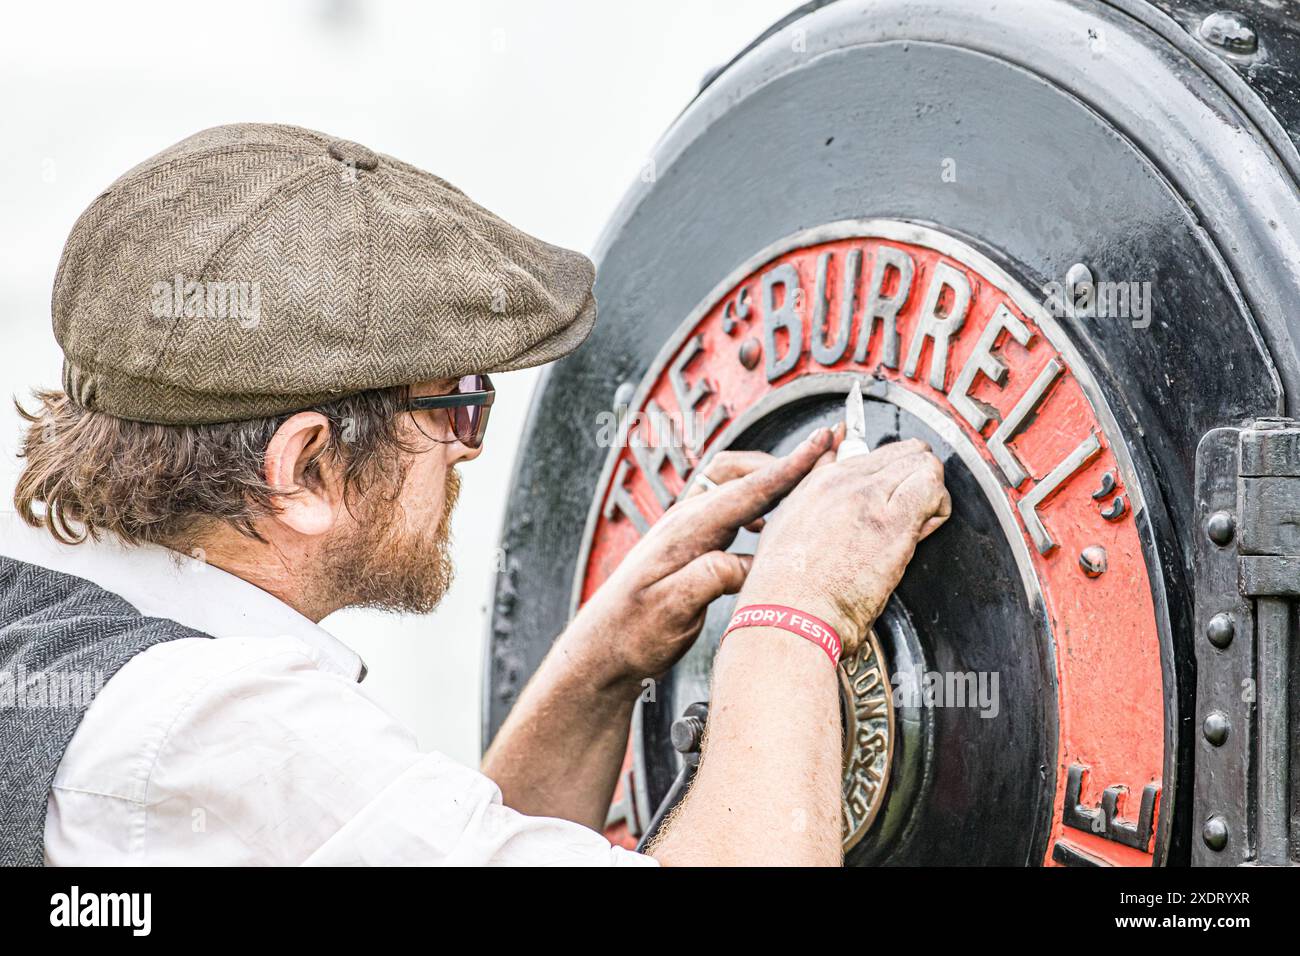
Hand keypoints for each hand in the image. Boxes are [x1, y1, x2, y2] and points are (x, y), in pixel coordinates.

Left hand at [561, 428, 836, 694]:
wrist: (602, 649)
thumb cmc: (631, 632)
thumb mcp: (673, 610)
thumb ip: (710, 579)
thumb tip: (749, 562)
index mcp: (687, 529)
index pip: (747, 489)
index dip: (790, 467)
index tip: (822, 444)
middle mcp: (686, 520)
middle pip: (740, 472)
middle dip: (782, 464)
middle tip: (823, 464)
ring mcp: (687, 530)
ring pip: (734, 487)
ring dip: (768, 484)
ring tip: (805, 493)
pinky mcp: (690, 545)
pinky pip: (729, 510)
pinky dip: (756, 507)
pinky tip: (770, 529)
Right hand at [738, 438, 950, 654]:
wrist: (790, 615)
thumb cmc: (785, 586)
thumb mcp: (787, 523)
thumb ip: (812, 487)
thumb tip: (829, 459)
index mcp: (822, 482)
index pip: (879, 454)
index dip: (895, 477)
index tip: (895, 502)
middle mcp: (847, 482)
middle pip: (907, 452)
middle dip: (919, 479)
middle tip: (917, 512)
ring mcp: (870, 499)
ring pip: (924, 465)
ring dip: (933, 493)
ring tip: (922, 524)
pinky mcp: (892, 524)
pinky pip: (932, 490)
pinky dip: (939, 508)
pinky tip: (924, 532)